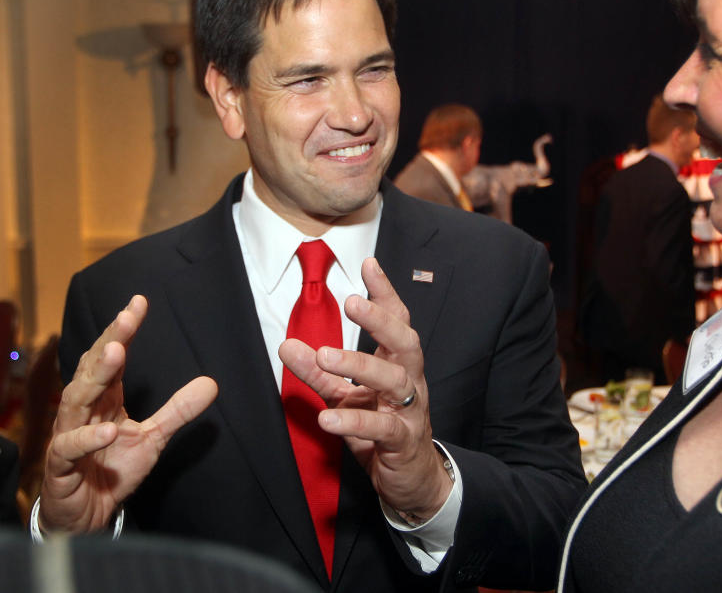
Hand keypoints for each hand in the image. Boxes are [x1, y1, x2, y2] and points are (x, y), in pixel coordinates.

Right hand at [39, 295, 217, 532]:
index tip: (138, 302)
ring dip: (96, 377)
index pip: (112, 358)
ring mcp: (68, 436)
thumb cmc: (112, 470)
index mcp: (104, 399)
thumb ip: (178, 410)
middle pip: (93, 369)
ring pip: (76, 400)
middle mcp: (83, 411)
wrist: (87, 516)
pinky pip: (69, 448)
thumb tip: (212, 383)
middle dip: (110, 341)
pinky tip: (109, 429)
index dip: (123, 330)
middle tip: (127, 317)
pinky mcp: (61, 467)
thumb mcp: (153, 438)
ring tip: (116, 353)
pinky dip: (88, 438)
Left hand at [279, 258, 451, 520]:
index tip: (369, 263)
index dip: (385, 293)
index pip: (397, 321)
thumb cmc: (382, 429)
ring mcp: (410, 410)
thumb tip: (287, 345)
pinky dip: (354, 421)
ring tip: (325, 355)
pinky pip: (381, 427)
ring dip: (358, 365)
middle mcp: (410, 381)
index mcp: (398, 365)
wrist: (412, 480)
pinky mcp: (402, 442)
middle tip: (351, 302)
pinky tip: (328, 417)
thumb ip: (319, 372)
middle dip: (379, 320)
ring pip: (394, 380)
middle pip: (405, 342)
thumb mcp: (346, 397)